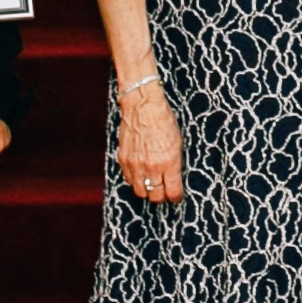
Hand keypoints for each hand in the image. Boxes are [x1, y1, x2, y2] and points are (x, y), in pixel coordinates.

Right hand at [117, 84, 184, 201]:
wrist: (142, 105)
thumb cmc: (163, 121)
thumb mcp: (178, 143)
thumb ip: (175, 165)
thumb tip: (173, 180)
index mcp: (169, 162)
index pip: (173, 192)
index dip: (175, 197)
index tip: (176, 196)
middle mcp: (152, 166)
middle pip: (155, 196)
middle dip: (161, 196)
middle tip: (164, 191)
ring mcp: (135, 164)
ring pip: (140, 192)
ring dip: (147, 190)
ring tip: (152, 184)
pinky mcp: (123, 160)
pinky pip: (129, 180)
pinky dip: (135, 180)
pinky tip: (141, 173)